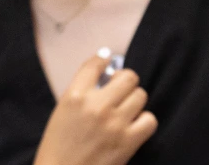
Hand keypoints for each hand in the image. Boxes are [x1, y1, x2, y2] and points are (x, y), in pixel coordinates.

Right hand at [33, 53, 157, 164]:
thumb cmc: (58, 149)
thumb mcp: (61, 113)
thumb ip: (81, 94)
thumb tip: (106, 78)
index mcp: (74, 96)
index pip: (95, 63)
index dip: (104, 59)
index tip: (107, 60)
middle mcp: (96, 106)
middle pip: (128, 76)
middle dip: (125, 83)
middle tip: (120, 92)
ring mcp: (114, 123)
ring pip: (141, 95)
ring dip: (134, 102)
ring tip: (126, 111)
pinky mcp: (128, 142)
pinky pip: (150, 120)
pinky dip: (144, 122)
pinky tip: (133, 127)